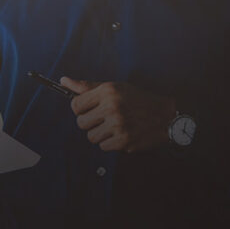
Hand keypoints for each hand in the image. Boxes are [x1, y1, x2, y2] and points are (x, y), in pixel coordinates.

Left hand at [60, 77, 176, 152]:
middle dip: (90, 122)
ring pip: (91, 137)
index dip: (80, 109)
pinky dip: (110, 143)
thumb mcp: (114, 88)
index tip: (89, 109)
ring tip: (114, 126)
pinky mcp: (124, 141)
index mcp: (108, 92)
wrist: (165, 116)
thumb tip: (63, 81)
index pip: (75, 105)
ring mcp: (118, 125)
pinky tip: (121, 134)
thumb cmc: (137, 100)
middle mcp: (112, 107)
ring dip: (100, 134)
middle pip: (81, 123)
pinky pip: (103, 147)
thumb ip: (87, 87)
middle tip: (104, 119)